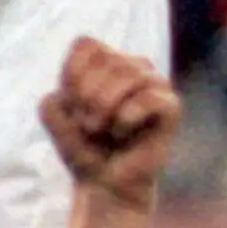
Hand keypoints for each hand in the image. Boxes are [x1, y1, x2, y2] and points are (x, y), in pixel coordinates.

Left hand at [39, 38, 179, 207]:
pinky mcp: (172, 108)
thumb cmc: (84, 146)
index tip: (71, 104)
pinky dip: (126, 117)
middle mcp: (136, 67)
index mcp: (108, 62)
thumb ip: (54, 97)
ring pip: (129, 74)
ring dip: (104, 106)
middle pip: (106, 59)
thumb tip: (83, 95)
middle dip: (87, 94)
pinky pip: (149, 98)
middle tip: (86, 124)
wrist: (105, 182)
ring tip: (100, 129)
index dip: (72, 74)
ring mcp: (157, 85)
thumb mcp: (55, 118)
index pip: (87, 45)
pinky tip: (122, 132)